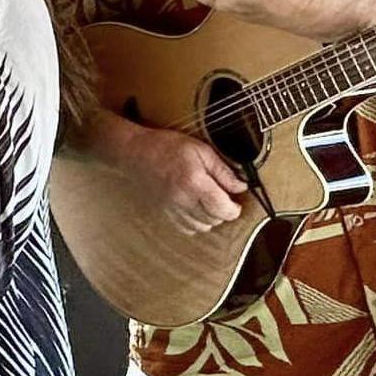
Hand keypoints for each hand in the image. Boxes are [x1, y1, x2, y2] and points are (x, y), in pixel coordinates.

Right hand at [125, 125, 249, 234]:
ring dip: (210, 219)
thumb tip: (241, 186)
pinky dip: (195, 223)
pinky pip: (185, 228)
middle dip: (224, 212)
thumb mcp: (200, 150)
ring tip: (210, 204)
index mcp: (195, 182)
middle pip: (214, 220)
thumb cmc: (166, 146)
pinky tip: (196, 210)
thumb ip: (223, 170)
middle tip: (224, 199)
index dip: (235, 209)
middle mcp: (184, 199)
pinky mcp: (164, 212)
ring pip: (201, 227)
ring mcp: (172, 208)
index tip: (237, 201)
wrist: (134, 152)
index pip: (223, 209)